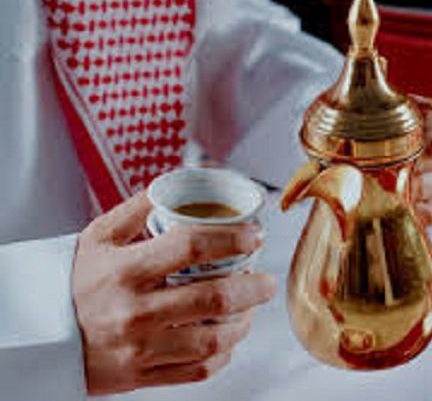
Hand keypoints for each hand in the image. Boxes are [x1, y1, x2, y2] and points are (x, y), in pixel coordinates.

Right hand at [72, 192, 275, 394]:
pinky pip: (198, 370)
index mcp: (125, 270)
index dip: (232, 237)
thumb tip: (183, 182)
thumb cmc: (71, 281)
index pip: (192, 246)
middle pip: (214, 298)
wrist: (39, 335)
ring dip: (243, 323)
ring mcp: (139, 349)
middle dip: (253, 287)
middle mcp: (135, 311)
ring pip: (213, 339)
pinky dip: (222, 354)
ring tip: (249, 309)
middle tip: (265, 280)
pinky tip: (225, 338)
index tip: (254, 236)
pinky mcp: (141, 377)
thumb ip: (140, 208)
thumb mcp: (98, 236)